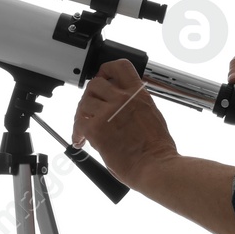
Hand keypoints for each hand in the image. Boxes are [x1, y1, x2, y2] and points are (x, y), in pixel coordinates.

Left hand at [71, 59, 177, 188]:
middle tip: (91, 107)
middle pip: (95, 83)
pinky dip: (77, 132)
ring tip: (84, 125)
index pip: (119, 67)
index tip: (103, 77)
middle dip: (91, 96)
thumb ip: (136, 105)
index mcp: (138, 95)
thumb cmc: (158, 150)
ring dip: (82, 114)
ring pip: (84, 102)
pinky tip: (81, 140)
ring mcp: (108, 113)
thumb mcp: (153, 116)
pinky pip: (78, 123)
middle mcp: (123, 99)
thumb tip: (124, 106)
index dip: (106, 70)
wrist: (156, 167)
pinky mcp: (96, 129)